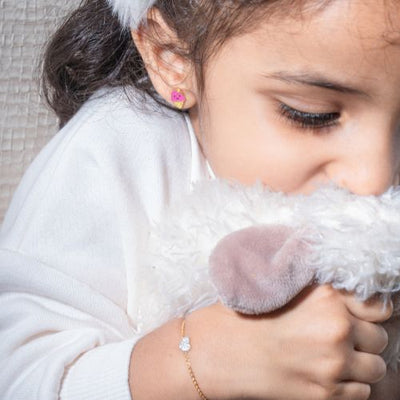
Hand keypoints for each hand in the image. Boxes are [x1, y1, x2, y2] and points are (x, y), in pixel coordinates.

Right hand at [186, 284, 391, 399]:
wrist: (225, 350)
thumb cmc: (251, 315)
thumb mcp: (287, 289)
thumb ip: (324, 290)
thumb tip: (355, 296)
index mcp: (326, 297)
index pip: (379, 307)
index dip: (370, 313)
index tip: (362, 317)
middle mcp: (335, 328)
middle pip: (379, 339)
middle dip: (363, 339)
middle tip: (340, 339)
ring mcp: (333, 364)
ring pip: (375, 368)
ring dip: (360, 364)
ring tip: (334, 358)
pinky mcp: (326, 394)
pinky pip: (361, 392)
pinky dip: (349, 385)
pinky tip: (326, 375)